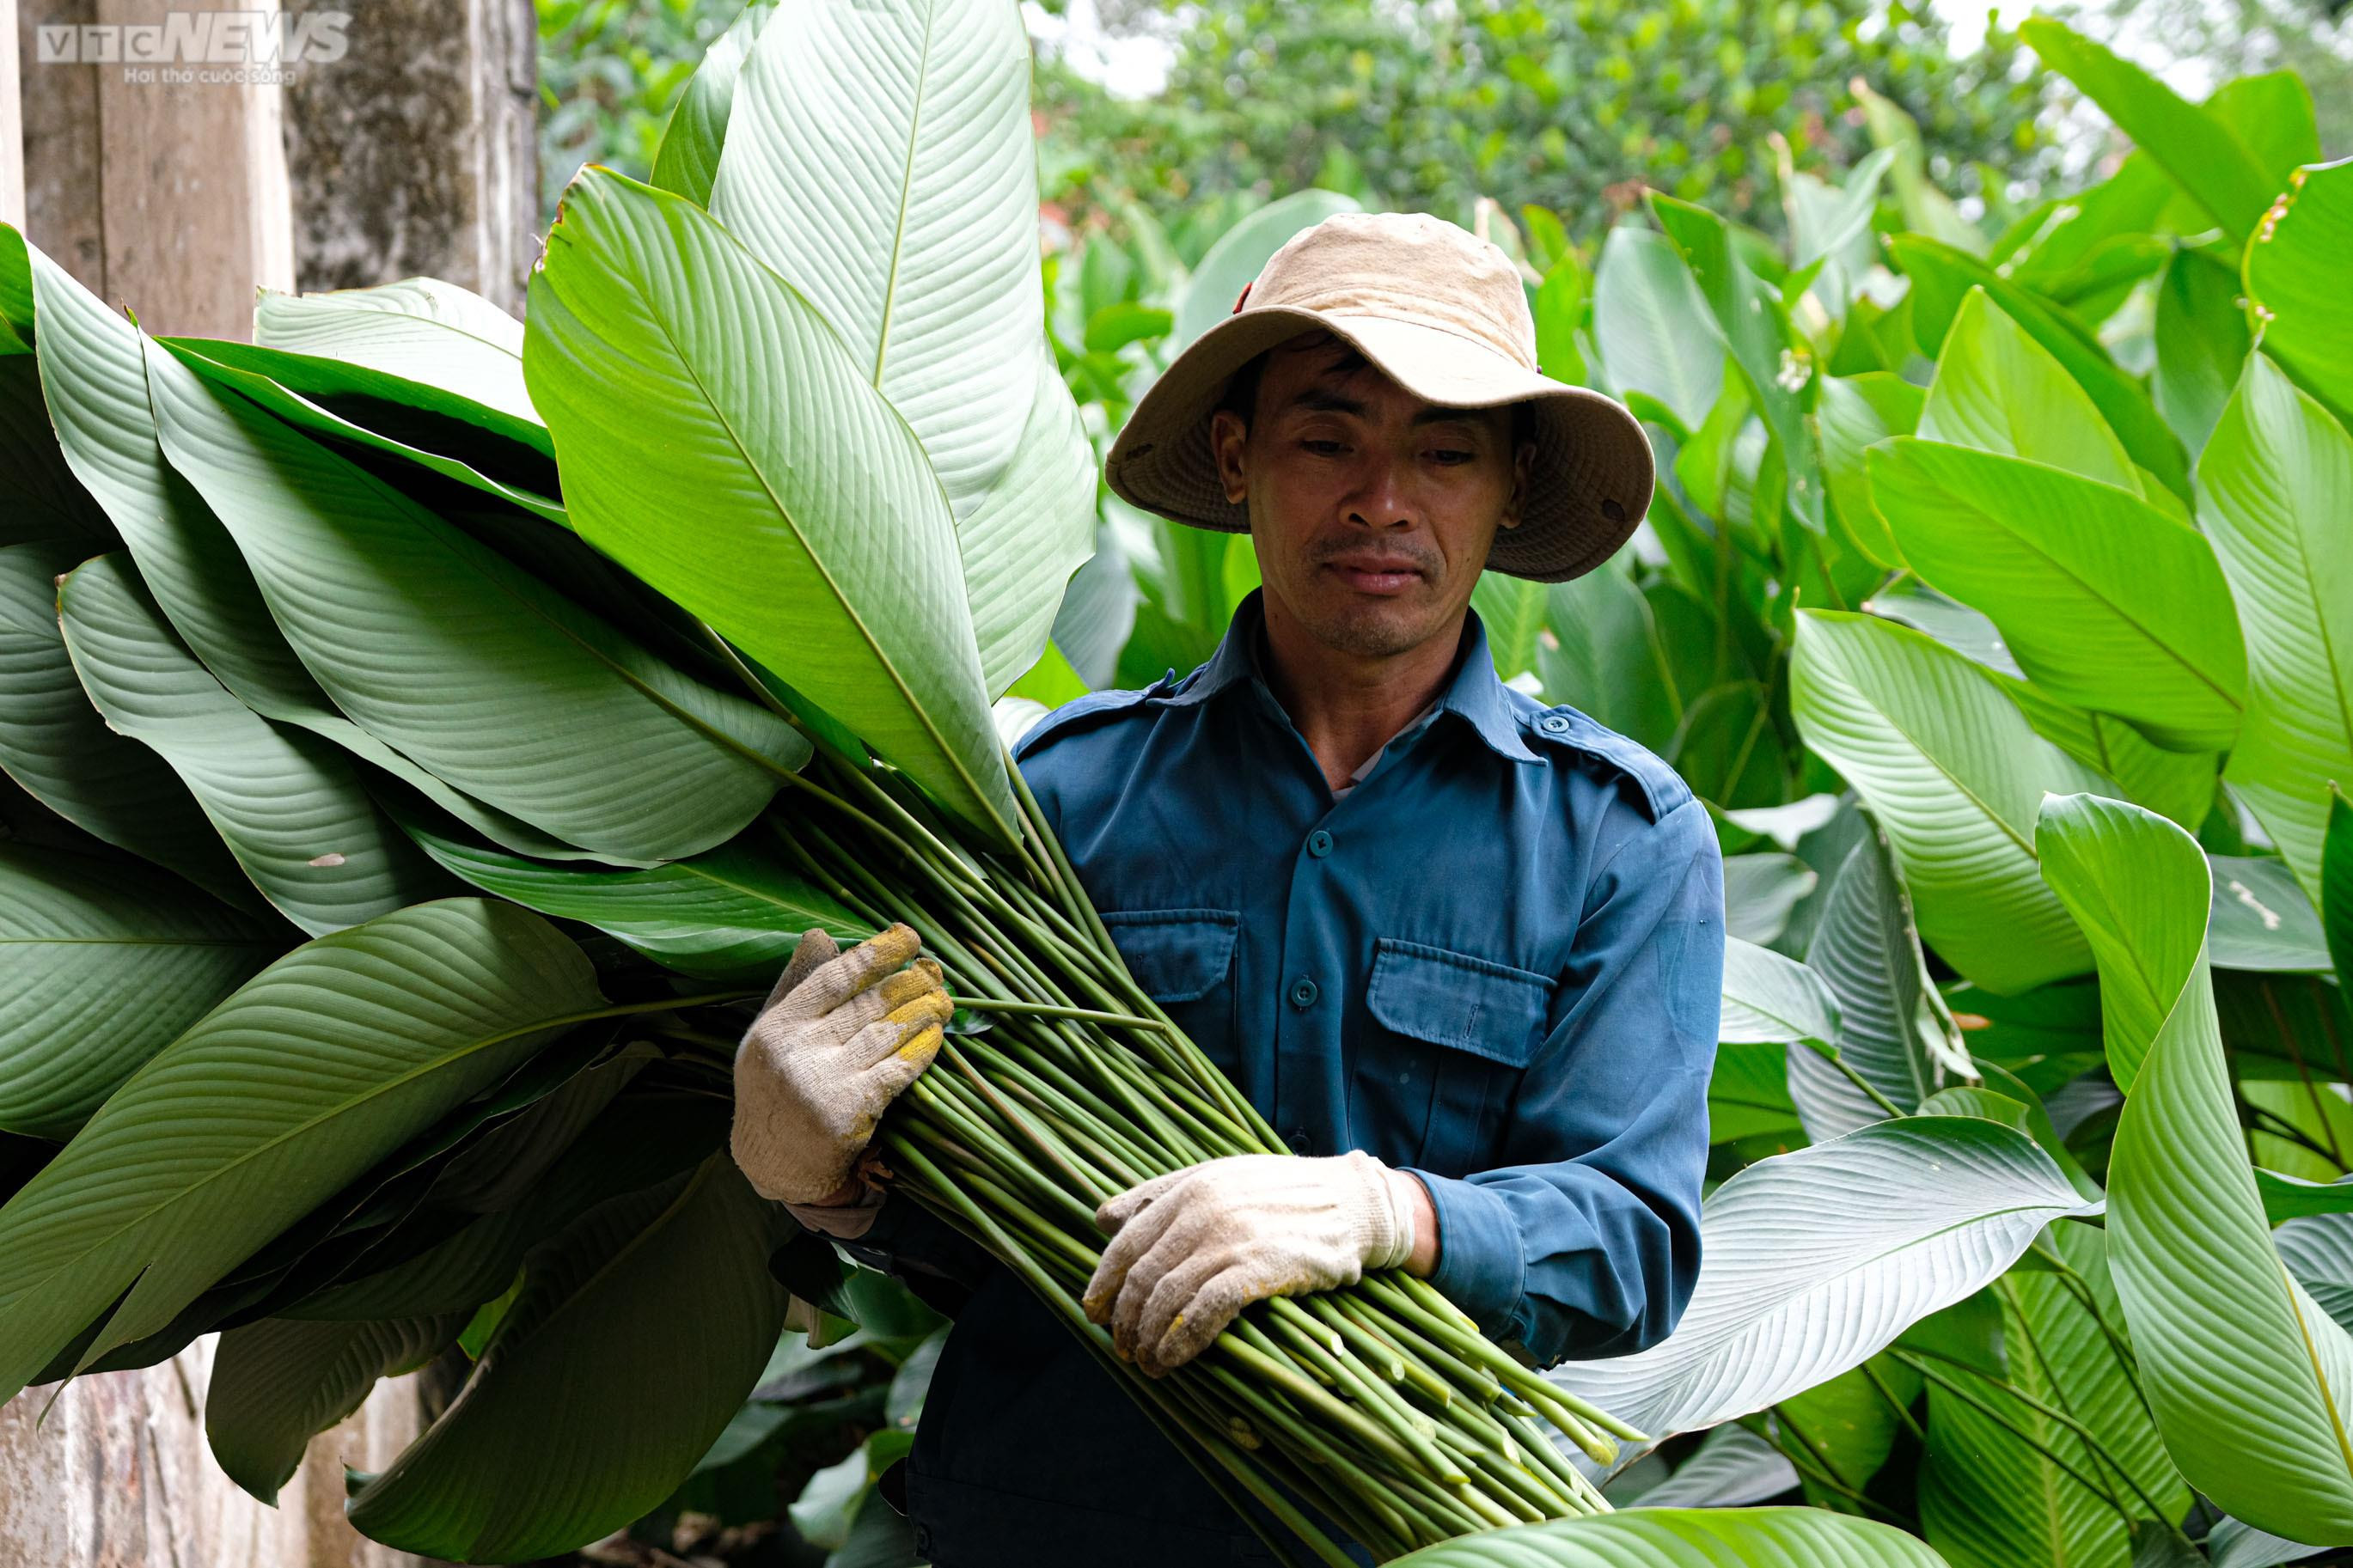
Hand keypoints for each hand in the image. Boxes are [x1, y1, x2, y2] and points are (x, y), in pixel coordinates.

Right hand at [729, 924, 951, 1204]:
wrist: (774, 1162)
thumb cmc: (776, 1088)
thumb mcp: (772, 1034)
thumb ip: (797, 985)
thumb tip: (820, 934)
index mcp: (777, 1027)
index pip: (835, 978)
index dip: (875, 954)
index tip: (906, 937)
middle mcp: (798, 1053)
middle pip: (867, 1005)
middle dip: (908, 983)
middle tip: (935, 972)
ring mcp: (824, 1084)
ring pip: (886, 1034)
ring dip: (922, 1013)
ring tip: (943, 1001)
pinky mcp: (850, 1113)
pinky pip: (897, 1071)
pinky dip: (921, 1050)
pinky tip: (937, 1036)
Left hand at [1081, 1150, 1416, 1375]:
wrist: (1353, 1203)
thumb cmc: (1283, 1193)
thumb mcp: (1217, 1177)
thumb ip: (1158, 1195)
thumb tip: (1100, 1218)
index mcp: (1189, 1189)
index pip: (1126, 1243)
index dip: (1103, 1283)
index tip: (1093, 1314)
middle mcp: (1203, 1211)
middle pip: (1143, 1277)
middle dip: (1125, 1321)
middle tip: (1122, 1349)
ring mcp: (1230, 1240)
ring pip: (1168, 1299)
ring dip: (1149, 1339)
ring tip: (1145, 1363)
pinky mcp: (1258, 1269)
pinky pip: (1205, 1313)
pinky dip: (1181, 1342)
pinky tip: (1172, 1361)